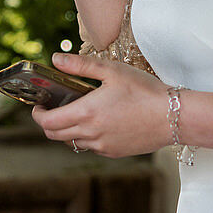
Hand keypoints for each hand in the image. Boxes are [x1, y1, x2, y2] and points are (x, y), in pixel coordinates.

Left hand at [31, 51, 169, 157]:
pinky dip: (86, 136)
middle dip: (48, 122)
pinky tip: (98, 121)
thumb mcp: (111, 70)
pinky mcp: (115, 152)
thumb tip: (56, 60)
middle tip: (52, 108)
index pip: (47, 122)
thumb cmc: (144, 91)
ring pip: (73, 142)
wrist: (174, 117)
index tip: (39, 105)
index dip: (37, 114)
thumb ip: (80, 66)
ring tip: (76, 112)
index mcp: (86, 113)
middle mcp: (91, 134)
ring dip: (67, 129)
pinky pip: (91, 147)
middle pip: (55, 135)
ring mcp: (103, 146)